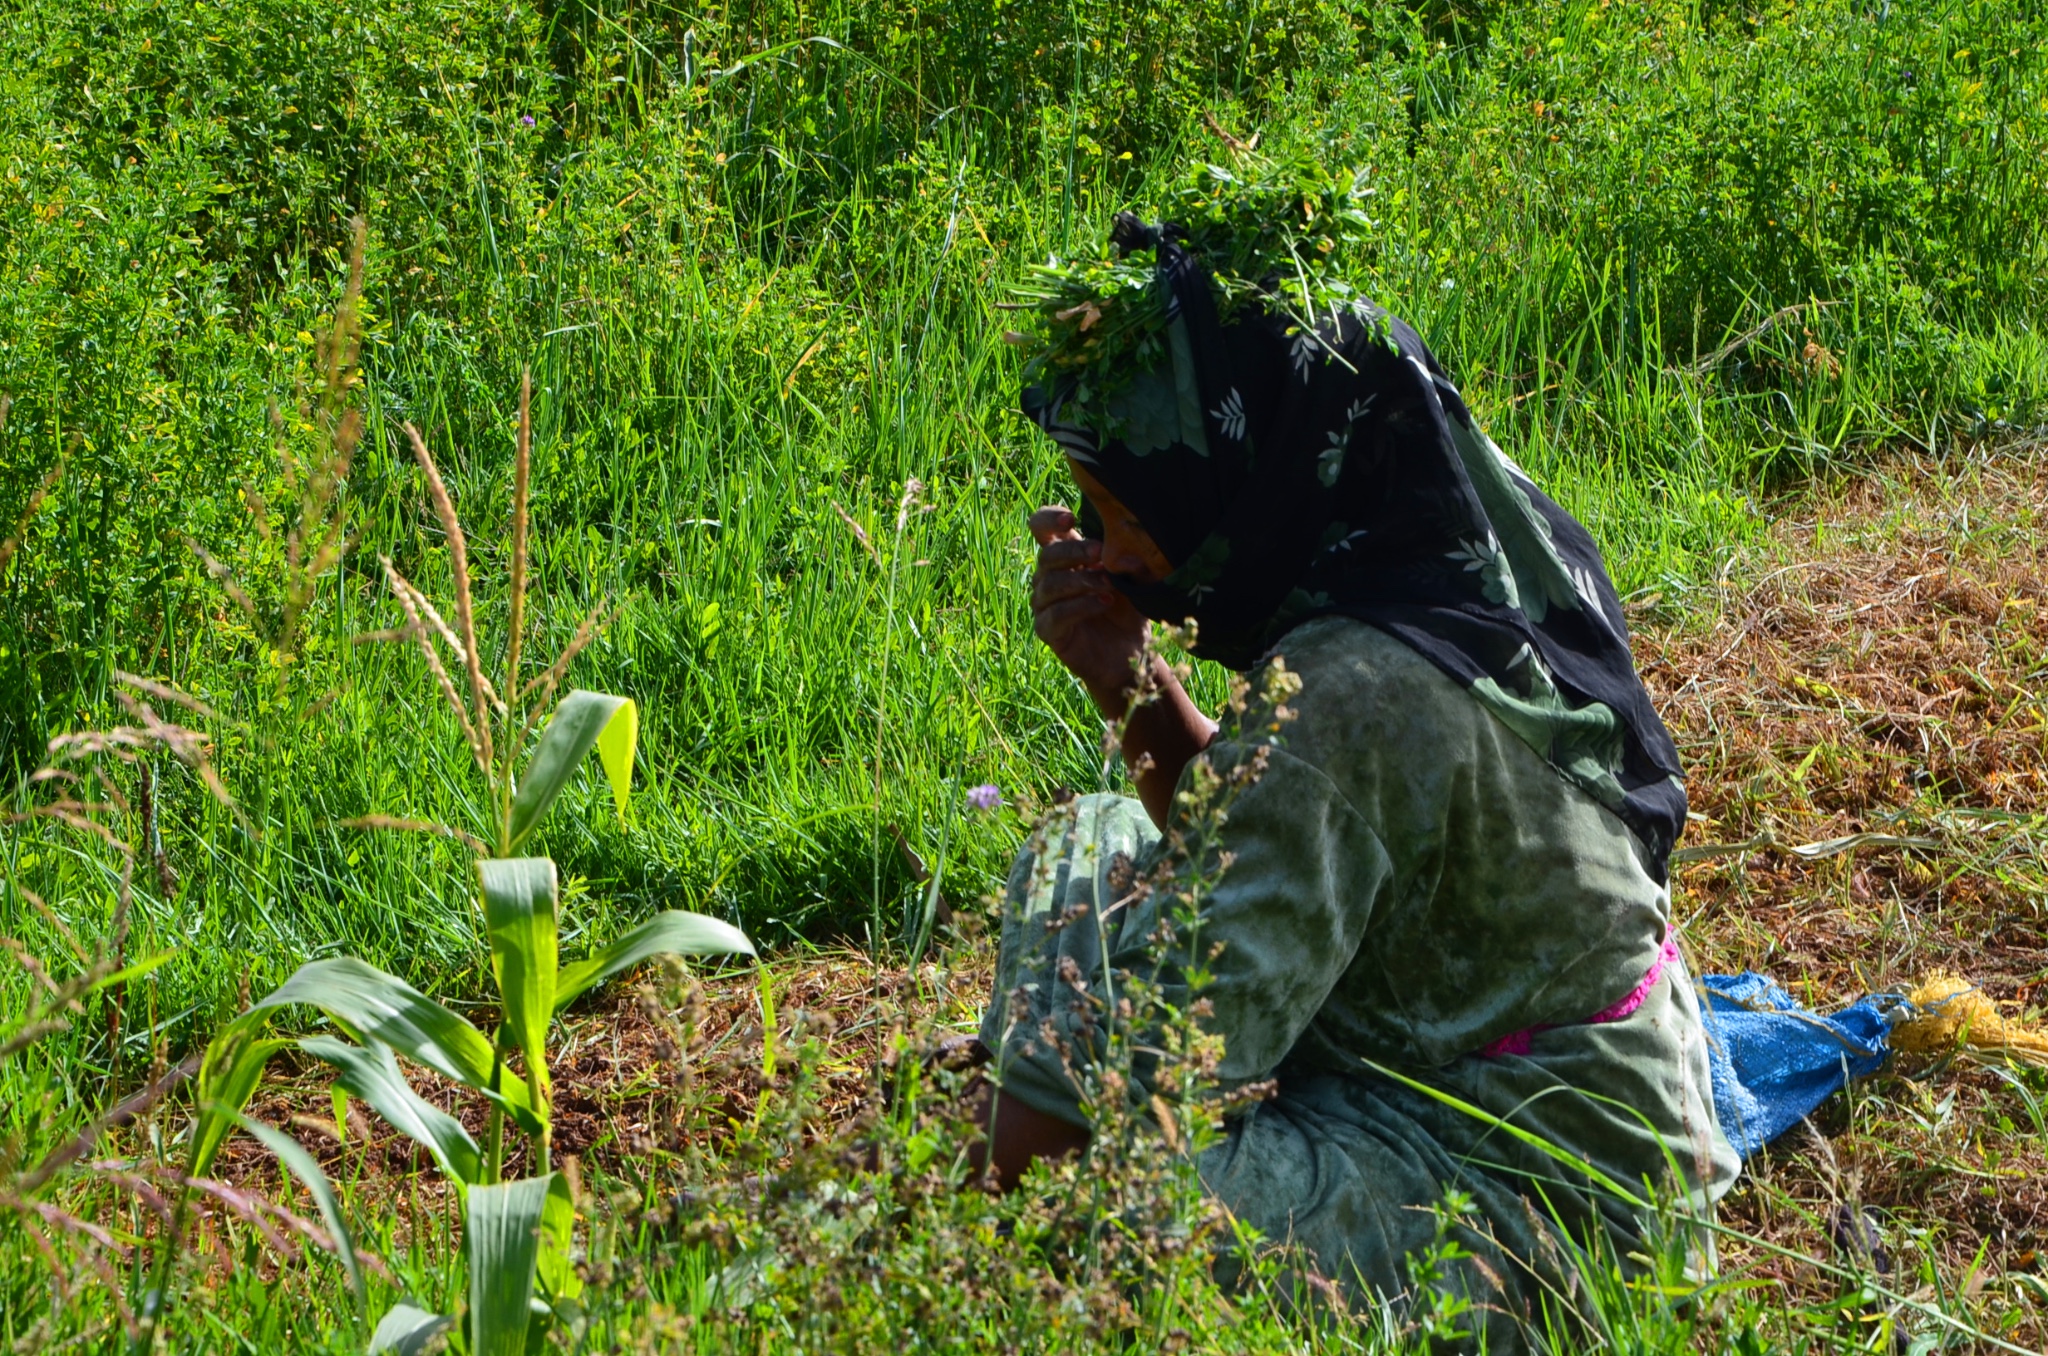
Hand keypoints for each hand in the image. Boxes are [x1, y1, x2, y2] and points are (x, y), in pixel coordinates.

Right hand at [1028, 505, 1148, 704]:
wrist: (1130, 653)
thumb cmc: (1128, 609)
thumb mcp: (1131, 578)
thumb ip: (1124, 558)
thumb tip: (1123, 545)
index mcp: (1064, 558)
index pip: (1041, 528)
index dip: (1049, 519)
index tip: (1071, 519)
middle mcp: (1048, 578)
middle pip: (1046, 555)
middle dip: (1075, 552)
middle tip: (1101, 554)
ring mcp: (1044, 605)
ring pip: (1050, 584)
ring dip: (1081, 581)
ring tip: (1109, 586)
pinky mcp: (1047, 630)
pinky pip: (1056, 614)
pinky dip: (1081, 606)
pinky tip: (1104, 603)